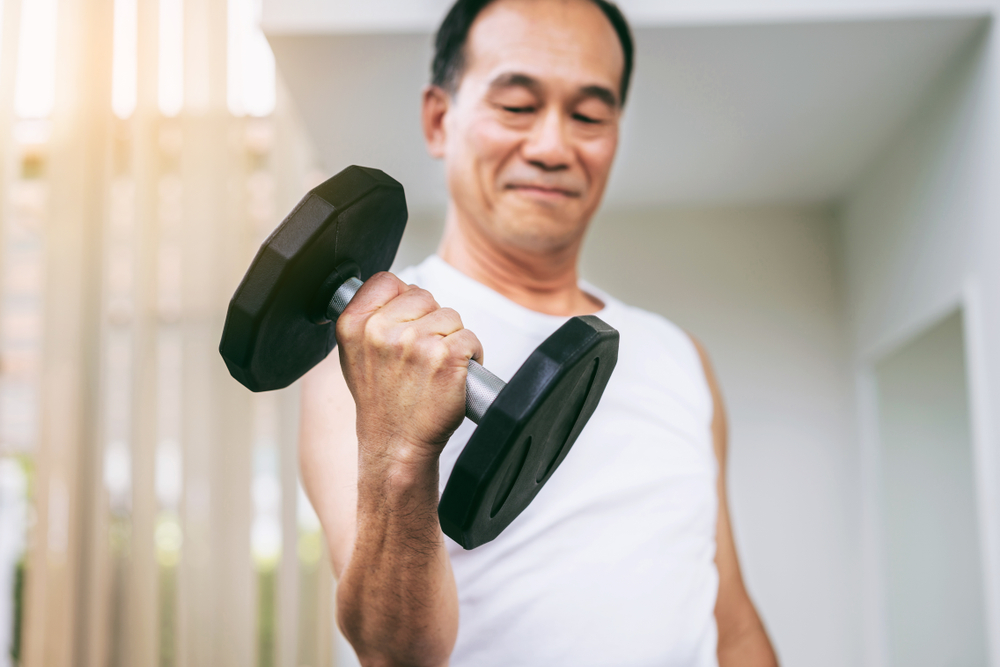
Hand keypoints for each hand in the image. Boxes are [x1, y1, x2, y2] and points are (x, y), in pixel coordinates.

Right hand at [335, 272, 483, 466]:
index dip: (403, 301)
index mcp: (354, 325)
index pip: (387, 281)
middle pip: (425, 296)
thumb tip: (396, 288)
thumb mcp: (355, 353)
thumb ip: (369, 316)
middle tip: (419, 357)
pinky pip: (470, 338)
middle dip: (430, 322)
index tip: (404, 325)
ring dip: (451, 340)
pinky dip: (471, 356)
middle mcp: (382, 331)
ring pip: (451, 317)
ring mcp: (416, 343)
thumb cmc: (382, 401)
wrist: (396, 444)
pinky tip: (453, 376)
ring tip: (434, 369)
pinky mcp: (447, 357)